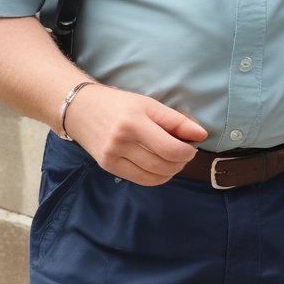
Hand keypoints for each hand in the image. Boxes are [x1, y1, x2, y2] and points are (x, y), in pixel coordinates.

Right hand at [63, 84, 207, 184]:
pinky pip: (140, 180)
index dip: (187, 152)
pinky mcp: (108, 166)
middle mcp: (121, 141)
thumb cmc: (120, 104)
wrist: (81, 109)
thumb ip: (176, 120)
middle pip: (163, 164)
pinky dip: (156, 177)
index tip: (192, 146)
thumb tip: (201, 135)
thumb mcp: (149, 104)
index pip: (170, 148)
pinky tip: (160, 167)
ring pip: (154, 175)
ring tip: (173, 159)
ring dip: (171, 171)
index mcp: (134, 121)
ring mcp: (112, 156)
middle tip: (184, 152)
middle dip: (181, 161)